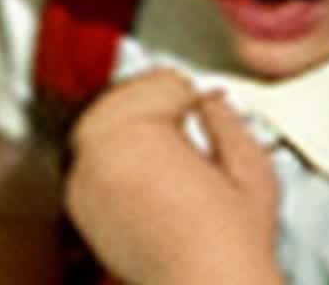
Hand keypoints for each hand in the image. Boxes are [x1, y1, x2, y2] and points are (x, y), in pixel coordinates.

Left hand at [64, 69, 283, 283]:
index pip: (160, 83)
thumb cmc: (226, 244)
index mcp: (134, 132)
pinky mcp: (80, 206)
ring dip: (134, 128)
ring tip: (172, 148)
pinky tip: (150, 174)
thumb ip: (225, 117)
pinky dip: (116, 157)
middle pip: (123, 98)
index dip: (191, 92)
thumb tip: (209, 102)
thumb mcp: (248, 165)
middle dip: (157, 105)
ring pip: (103, 124)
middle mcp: (98, 152)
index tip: (204, 103)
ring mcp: (83, 180)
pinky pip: (94, 158)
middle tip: (190, 122)